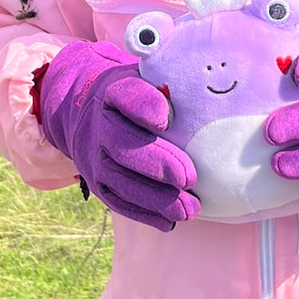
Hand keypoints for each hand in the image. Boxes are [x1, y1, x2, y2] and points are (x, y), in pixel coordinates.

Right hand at [39, 40, 199, 231]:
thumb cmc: (137, 94)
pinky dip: (144, 213)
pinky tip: (170, 221)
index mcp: (112, 91)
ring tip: (190, 209)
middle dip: (157, 163)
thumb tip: (211, 88)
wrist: (88, 109)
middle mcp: (99, 125)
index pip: (125, 95)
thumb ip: (172, 82)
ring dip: (156, 198)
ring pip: (121, 180)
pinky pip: (118, 202)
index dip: (144, 106)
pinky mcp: (97, 183)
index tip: (166, 118)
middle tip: (190, 177)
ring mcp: (94, 157)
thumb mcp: (149, 77)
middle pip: (122, 145)